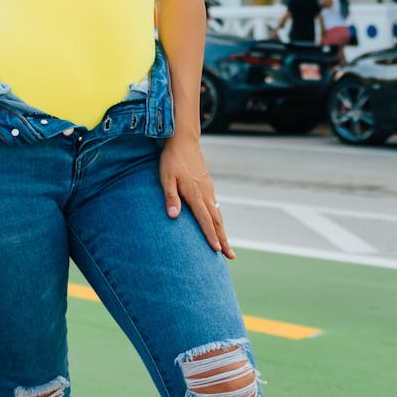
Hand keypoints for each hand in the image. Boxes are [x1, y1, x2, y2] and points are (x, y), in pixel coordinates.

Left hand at [159, 133, 234, 258]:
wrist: (183, 140)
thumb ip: (170, 197)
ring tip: (226, 245)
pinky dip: (218, 218)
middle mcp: (205, 193)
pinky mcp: (208, 184)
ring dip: (222, 231)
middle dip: (224, 239)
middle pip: (216, 221)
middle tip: (230, 256)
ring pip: (218, 214)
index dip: (211, 235)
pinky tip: (217, 222)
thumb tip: (173, 217)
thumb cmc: (171, 160)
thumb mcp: (166, 178)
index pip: (205, 219)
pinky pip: (215, 205)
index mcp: (195, 194)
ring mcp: (208, 188)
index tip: (218, 250)